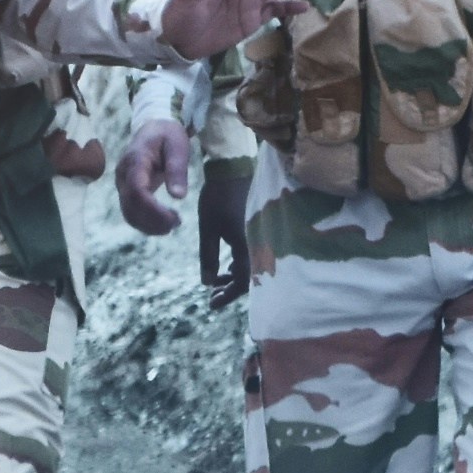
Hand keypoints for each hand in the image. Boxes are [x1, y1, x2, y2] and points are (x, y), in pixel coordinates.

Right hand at [115, 114, 191, 234]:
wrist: (152, 128)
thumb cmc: (167, 135)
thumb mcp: (178, 146)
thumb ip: (177, 169)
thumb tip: (178, 197)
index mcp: (135, 161)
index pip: (137, 191)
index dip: (154, 210)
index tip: (175, 218)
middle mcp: (123, 175)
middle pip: (130, 206)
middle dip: (153, 221)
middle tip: (177, 223)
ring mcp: (122, 184)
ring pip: (128, 213)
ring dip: (149, 226)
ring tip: (172, 225)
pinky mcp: (126, 191)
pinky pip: (130, 212)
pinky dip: (145, 223)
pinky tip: (162, 224)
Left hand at [198, 157, 254, 303]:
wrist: (234, 168)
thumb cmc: (218, 198)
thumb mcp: (208, 229)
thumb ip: (208, 257)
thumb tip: (207, 283)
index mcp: (250, 246)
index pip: (243, 282)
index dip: (227, 296)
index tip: (211, 304)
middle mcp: (262, 244)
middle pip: (251, 278)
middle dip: (230, 288)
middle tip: (212, 294)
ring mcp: (265, 236)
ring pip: (253, 266)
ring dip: (235, 276)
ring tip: (217, 279)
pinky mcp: (263, 229)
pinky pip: (256, 254)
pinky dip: (242, 262)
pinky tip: (228, 265)